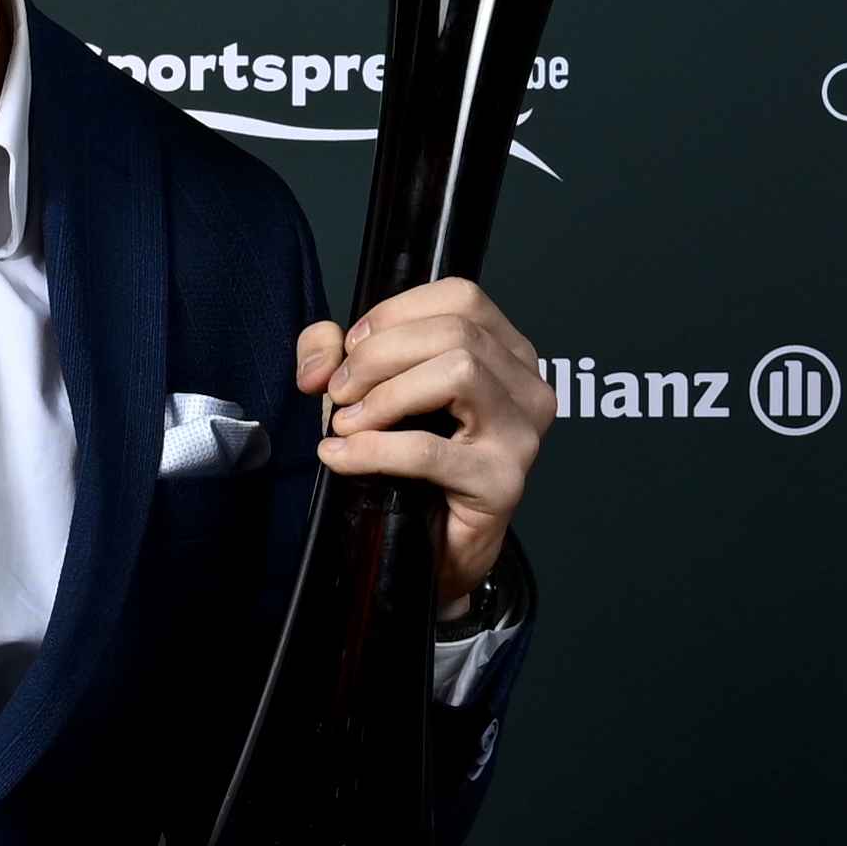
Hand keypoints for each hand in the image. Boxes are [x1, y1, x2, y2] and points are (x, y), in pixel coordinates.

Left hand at [294, 278, 548, 605]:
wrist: (438, 548)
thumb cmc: (414, 467)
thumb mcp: (371, 394)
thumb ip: (337, 356)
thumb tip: (319, 360)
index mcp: (508, 353)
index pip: (461, 297)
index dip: (395, 313)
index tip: (351, 348)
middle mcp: (527, 387)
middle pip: (455, 331)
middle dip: (379, 356)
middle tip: (339, 392)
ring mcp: (521, 434)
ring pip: (457, 371)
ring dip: (385, 394)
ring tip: (346, 422)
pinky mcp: (502, 482)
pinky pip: (429, 450)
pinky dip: (373, 449)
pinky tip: (341, 457)